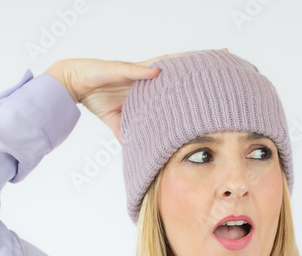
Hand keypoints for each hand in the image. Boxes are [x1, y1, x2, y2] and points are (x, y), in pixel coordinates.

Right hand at [43, 48, 228, 142]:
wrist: (73, 83)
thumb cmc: (96, 98)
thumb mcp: (119, 123)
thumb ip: (131, 134)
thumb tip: (142, 155)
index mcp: (149, 87)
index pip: (178, 84)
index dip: (197, 83)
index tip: (220, 83)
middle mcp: (147, 75)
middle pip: (180, 67)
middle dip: (202, 63)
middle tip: (228, 56)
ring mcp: (136, 71)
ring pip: (164, 63)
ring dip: (182, 60)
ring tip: (207, 55)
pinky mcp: (119, 69)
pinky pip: (133, 69)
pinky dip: (146, 70)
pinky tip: (161, 69)